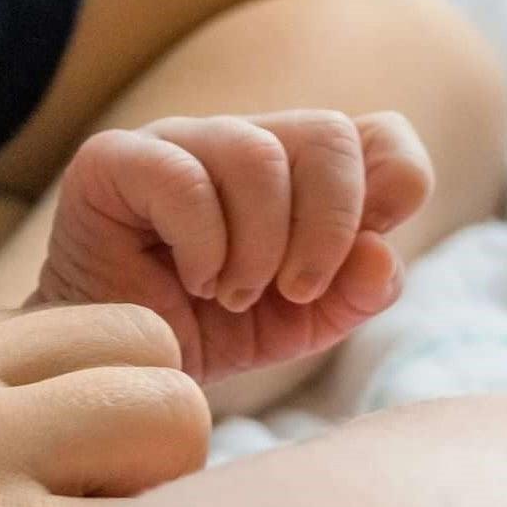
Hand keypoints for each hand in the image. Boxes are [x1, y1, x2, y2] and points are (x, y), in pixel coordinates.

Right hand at [33, 110, 432, 382]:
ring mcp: (178, 140)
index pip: (380, 136)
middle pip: (330, 135)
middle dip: (327, 228)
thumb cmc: (205, 333)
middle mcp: (242, 141)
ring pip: (259, 156)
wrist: (114, 371)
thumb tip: (381, 251)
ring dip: (259, 246)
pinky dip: (205, 247)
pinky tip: (190, 282)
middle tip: (294, 291)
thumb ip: (356, 289)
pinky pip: (186, 180)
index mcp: (298, 169)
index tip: (360, 254)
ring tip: (230, 293)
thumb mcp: (300, 323)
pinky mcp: (114, 158)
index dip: (392, 186)